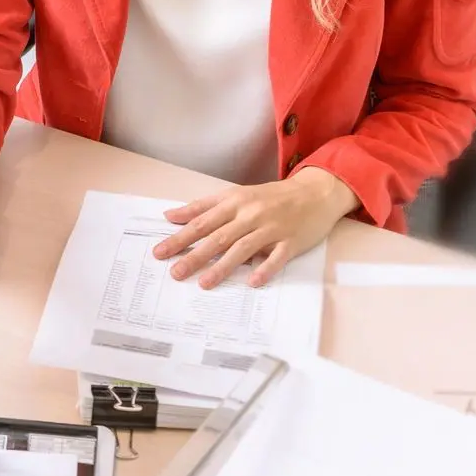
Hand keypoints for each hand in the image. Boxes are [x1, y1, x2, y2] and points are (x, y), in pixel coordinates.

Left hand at [152, 167, 358, 288]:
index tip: (159, 252)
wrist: (315, 192)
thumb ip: (202, 207)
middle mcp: (250, 215)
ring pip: (243, 248)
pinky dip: (264, 268)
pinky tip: (252, 282)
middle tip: (175, 273)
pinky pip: (276, 257)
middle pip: (218, 237)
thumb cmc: (270, 196)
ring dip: (222, 266)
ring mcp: (272, 228)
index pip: (201, 223)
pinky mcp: (291, 241)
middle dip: (194, 256)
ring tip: (204, 283)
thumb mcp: (235, 195)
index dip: (179, 238)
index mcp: (233, 203)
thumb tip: (170, 216)